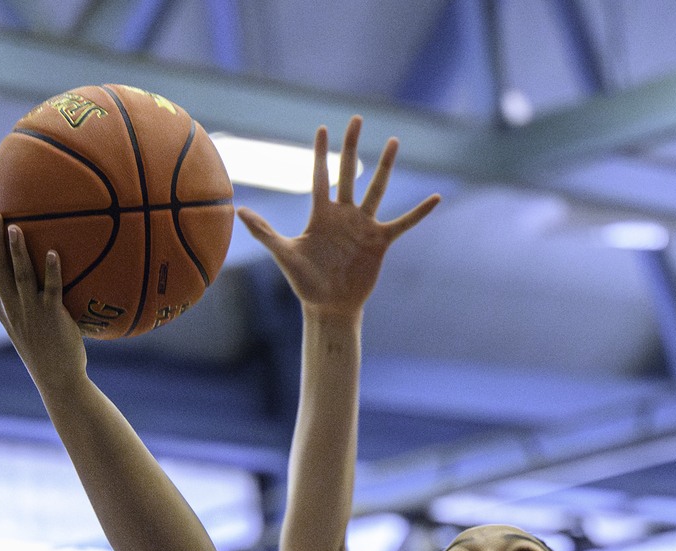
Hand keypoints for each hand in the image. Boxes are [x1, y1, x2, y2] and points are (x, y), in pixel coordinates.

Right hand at [0, 214, 87, 392]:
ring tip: (16, 227)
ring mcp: (32, 313)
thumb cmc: (46, 352)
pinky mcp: (53, 318)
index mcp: (4, 310)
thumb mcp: (27, 327)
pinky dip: (52, 271)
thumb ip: (24, 304)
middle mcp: (14, 309)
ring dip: (17, 251)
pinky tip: (53, 253)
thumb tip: (32, 280)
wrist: (59, 380)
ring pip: (22, 276)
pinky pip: (52, 290)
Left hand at [237, 117, 438, 319]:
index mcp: (320, 214)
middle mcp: (343, 214)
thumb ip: (264, 232)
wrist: (329, 307)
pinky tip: (436, 198)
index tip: (322, 128)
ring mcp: (363, 227)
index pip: (319, 176)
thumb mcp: (284, 255)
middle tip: (356, 118)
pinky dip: (419, 213)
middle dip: (352, 145)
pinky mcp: (380, 243)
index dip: (320, 153)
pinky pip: (403, 224)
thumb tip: (239, 211)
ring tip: (394, 141)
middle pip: (349, 172)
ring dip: (386, 166)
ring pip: (376, 189)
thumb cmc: (306, 283)